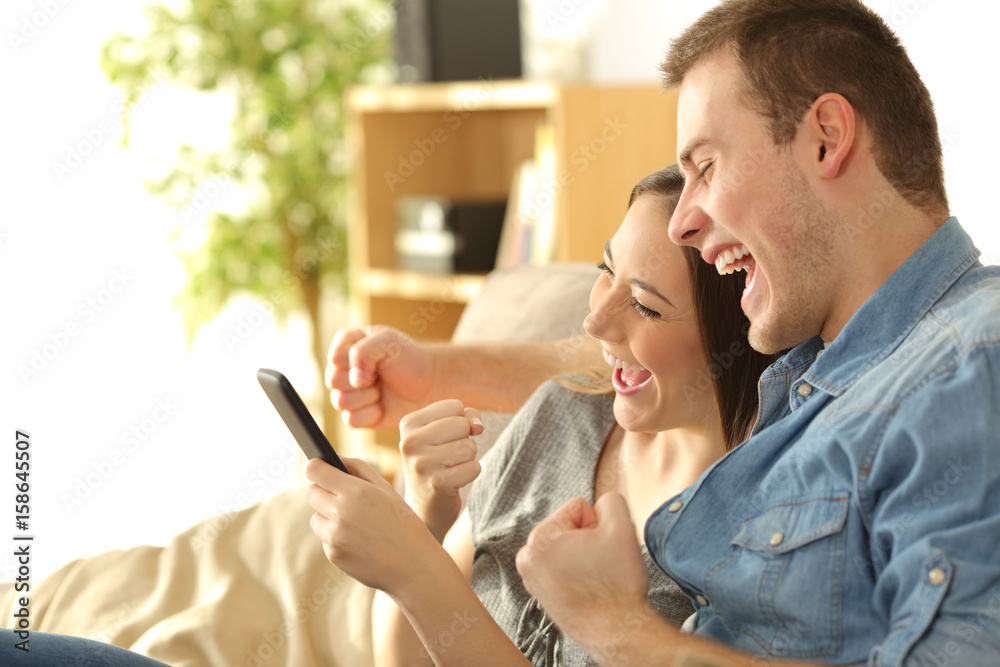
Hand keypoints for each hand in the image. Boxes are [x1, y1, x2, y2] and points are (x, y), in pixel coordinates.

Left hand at [305, 456, 443, 593]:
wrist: (413, 566)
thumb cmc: (404, 523)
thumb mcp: (386, 489)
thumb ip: (358, 468)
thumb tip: (334, 458)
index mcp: (355, 491)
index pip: (315, 470)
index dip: (316, 468)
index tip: (320, 469)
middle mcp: (340, 512)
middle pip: (311, 493)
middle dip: (323, 491)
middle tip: (341, 496)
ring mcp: (335, 536)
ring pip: (315, 517)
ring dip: (328, 517)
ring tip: (356, 523)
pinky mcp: (333, 555)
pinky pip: (325, 538)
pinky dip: (337, 538)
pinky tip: (359, 541)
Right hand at [326, 325, 438, 428]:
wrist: (430, 384)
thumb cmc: (411, 359)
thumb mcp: (388, 341)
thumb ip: (362, 352)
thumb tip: (353, 381)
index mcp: (348, 344)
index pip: (334, 357)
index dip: (355, 362)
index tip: (377, 360)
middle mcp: (344, 368)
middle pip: (333, 381)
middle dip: (362, 381)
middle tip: (380, 376)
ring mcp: (349, 392)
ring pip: (340, 402)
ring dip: (367, 397)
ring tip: (382, 390)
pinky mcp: (358, 414)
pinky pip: (351, 420)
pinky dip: (370, 414)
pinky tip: (382, 406)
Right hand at [399, 400, 483, 541]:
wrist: (425, 504)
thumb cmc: (438, 460)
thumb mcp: (445, 431)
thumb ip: (466, 417)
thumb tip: (478, 427)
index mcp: (408, 423)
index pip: (454, 406)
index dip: (461, 421)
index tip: (446, 438)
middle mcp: (410, 442)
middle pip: (462, 425)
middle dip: (464, 440)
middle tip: (449, 456)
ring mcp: (421, 464)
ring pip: (469, 446)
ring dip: (467, 458)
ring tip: (450, 468)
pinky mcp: (437, 484)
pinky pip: (474, 467)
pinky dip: (470, 473)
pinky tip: (454, 481)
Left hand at [515, 494, 659, 659]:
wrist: (616, 632)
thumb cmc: (616, 583)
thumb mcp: (622, 527)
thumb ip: (611, 501)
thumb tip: (600, 505)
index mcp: (540, 538)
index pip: (578, 508)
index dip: (598, 524)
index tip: (603, 548)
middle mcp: (528, 558)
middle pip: (569, 528)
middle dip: (588, 540)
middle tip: (601, 565)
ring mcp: (532, 578)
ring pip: (568, 548)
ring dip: (584, 556)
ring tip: (595, 578)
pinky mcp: (542, 594)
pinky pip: (564, 568)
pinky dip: (578, 573)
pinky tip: (589, 589)